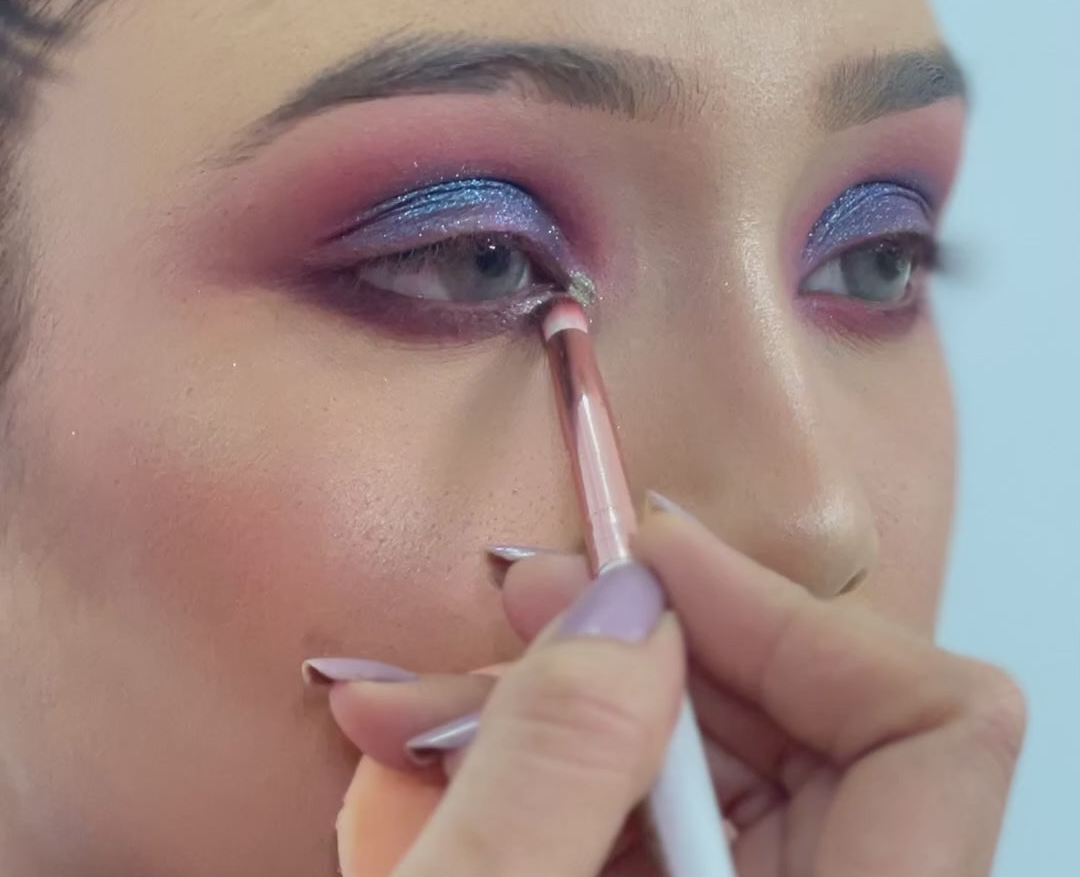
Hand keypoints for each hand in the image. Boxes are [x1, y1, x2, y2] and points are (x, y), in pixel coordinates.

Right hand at [322, 496, 1024, 875]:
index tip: (647, 562)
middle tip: (518, 597)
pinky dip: (558, 777)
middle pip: (815, 731)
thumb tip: (626, 601)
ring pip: (722, 769)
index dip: (794, 618)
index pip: (936, 729)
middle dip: (653, 645)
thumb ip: (556, 765)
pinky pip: (658, 826)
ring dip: (574, 708)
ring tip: (415, 703)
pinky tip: (435, 762)